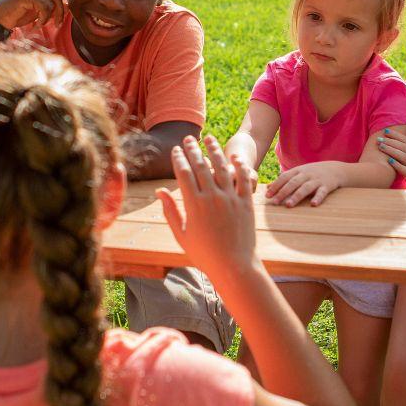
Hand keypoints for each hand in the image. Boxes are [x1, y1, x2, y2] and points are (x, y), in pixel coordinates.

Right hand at [0, 0, 78, 29]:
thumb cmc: (18, 15)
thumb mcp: (37, 10)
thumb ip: (50, 5)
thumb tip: (67, 4)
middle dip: (60, 14)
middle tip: (56, 25)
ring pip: (52, 4)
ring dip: (48, 18)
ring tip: (39, 25)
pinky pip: (45, 8)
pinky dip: (42, 19)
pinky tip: (35, 24)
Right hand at [156, 135, 256, 278]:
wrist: (234, 266)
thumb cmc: (204, 254)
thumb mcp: (181, 234)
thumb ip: (170, 211)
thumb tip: (159, 191)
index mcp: (194, 204)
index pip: (183, 173)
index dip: (178, 158)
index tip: (175, 149)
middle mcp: (212, 197)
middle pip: (201, 165)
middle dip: (193, 149)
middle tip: (188, 139)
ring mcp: (231, 199)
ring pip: (221, 167)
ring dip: (214, 150)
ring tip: (209, 139)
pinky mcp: (246, 202)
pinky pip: (243, 179)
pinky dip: (239, 166)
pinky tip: (234, 157)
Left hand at [265, 161, 343, 206]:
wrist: (336, 169)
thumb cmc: (312, 173)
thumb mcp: (298, 173)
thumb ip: (284, 179)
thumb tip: (268, 187)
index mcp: (298, 171)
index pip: (284, 177)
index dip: (275, 186)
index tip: (267, 196)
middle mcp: (306, 174)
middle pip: (293, 183)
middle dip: (283, 192)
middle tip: (274, 202)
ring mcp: (317, 180)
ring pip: (305, 188)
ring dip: (296, 196)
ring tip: (288, 205)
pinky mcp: (327, 185)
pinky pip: (322, 192)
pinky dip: (318, 198)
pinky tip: (313, 204)